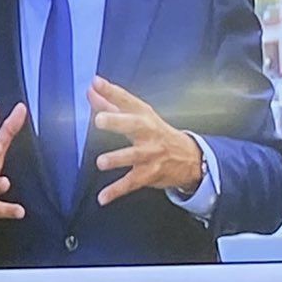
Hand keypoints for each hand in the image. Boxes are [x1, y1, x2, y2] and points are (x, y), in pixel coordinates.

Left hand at [90, 77, 203, 203]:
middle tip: (99, 120)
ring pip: (133, 156)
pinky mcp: (149, 174)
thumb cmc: (155, 133)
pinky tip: (102, 198)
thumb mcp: (138, 116)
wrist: (189, 158)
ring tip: (101, 162)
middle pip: (134, 125)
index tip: (95, 83)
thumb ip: (111, 103)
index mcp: (143, 116)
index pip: (127, 101)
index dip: (111, 92)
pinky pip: (131, 183)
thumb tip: (91, 87)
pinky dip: (116, 191)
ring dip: (117, 158)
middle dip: (117, 122)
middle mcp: (148, 133)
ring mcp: (149, 154)